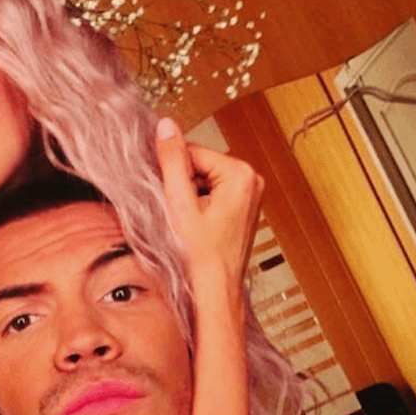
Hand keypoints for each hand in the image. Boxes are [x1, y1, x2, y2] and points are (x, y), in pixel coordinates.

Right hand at [154, 117, 263, 300]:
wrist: (214, 288)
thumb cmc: (200, 255)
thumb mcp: (179, 203)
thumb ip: (172, 161)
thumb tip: (166, 126)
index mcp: (240, 174)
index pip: (192, 151)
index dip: (171, 171)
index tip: (164, 191)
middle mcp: (251, 180)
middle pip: (198, 164)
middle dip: (181, 183)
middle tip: (176, 210)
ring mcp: (249, 193)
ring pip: (202, 178)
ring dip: (187, 195)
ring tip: (186, 221)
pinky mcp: (242, 205)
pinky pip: (211, 191)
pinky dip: (197, 204)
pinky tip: (194, 224)